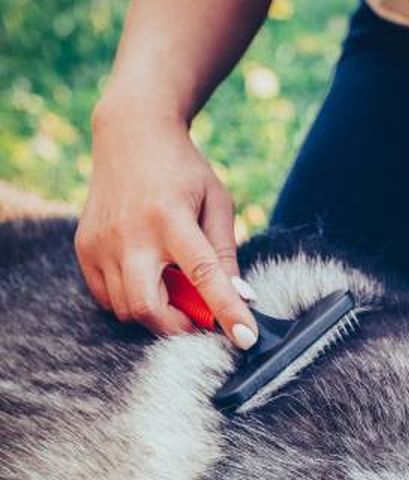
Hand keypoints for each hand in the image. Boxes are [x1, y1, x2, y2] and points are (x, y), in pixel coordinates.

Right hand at [75, 98, 256, 346]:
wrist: (130, 135)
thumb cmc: (183, 170)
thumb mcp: (217, 203)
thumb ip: (226, 253)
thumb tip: (240, 298)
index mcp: (171, 219)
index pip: (203, 276)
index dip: (226, 311)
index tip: (245, 338)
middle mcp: (130, 234)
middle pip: (147, 307)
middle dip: (177, 328)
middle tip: (199, 320)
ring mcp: (101, 243)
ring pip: (125, 309)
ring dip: (157, 315)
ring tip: (176, 291)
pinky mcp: (85, 248)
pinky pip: (106, 298)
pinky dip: (131, 303)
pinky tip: (150, 281)